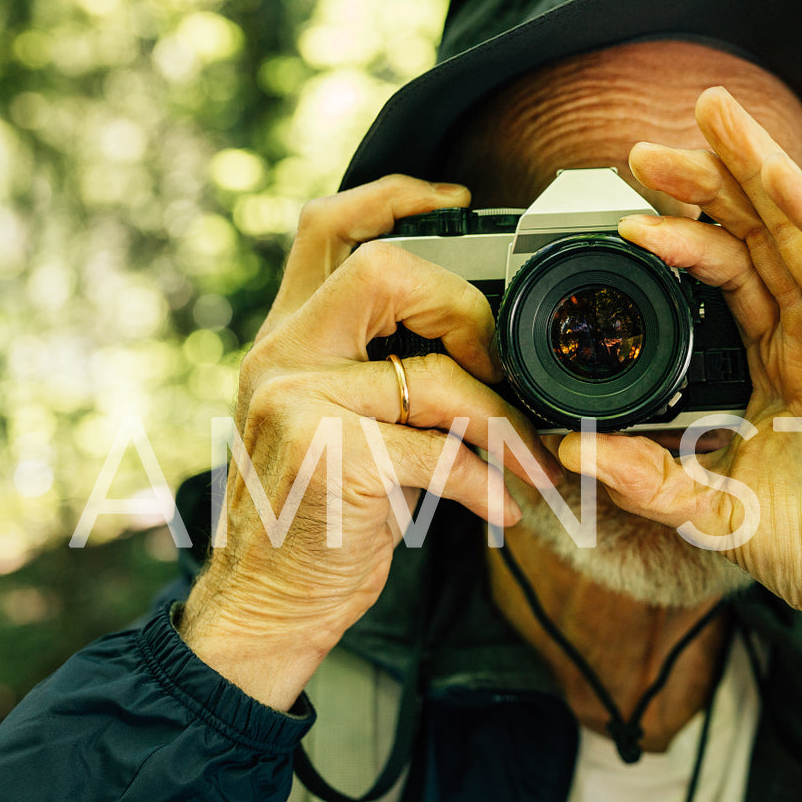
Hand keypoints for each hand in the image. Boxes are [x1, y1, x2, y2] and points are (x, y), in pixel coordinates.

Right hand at [180, 176, 561, 709]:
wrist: (268, 605)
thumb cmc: (320, 516)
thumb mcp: (337, 427)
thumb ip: (381, 374)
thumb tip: (484, 348)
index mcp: (286, 340)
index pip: (324, 228)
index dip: (391, 197)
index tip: (455, 199)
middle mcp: (280, 358)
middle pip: (384, 273)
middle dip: (466, 311)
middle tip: (502, 366)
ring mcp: (296, 406)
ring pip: (433, 378)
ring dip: (505, 424)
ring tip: (533, 461)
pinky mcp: (328, 461)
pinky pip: (441, 455)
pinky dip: (489, 485)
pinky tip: (506, 511)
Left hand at [557, 89, 801, 681]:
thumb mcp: (721, 513)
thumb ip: (653, 480)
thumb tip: (572, 453)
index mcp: (786, 361)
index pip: (731, 274)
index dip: (681, 236)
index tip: (622, 218)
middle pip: (768, 233)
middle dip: (711, 180)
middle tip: (648, 145)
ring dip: (768, 173)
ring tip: (715, 122)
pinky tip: (788, 186)